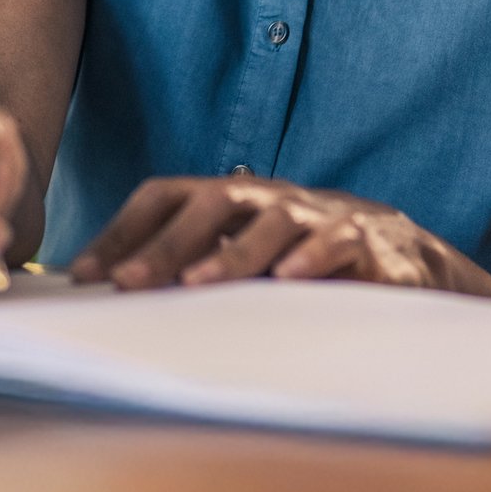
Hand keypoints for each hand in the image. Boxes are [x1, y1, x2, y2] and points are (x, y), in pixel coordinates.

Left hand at [69, 175, 490, 295]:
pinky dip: (314, 259)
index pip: (167, 195)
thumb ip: (189, 269)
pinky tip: (289, 280)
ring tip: (198, 284)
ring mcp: (321, 217)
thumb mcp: (243, 259)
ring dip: (233, 253)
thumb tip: (108, 296)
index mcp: (233, 199)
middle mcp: (271, 199)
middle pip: (214, 202)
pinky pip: (339, 244)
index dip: (124, 228)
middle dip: (167, 242)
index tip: (84, 273)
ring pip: (274, 222)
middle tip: (128, 282)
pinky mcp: (369, 245)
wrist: (406, 257)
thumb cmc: (305, 260)